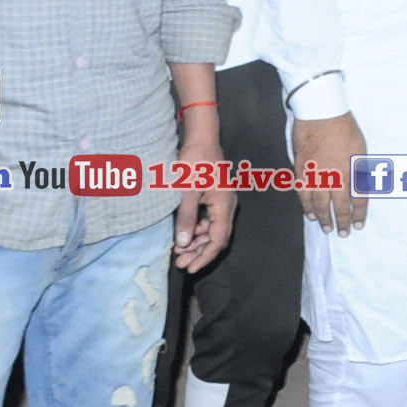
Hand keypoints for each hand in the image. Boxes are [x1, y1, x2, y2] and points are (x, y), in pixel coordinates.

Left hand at [171, 127, 234, 272]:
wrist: (201, 138)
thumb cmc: (194, 161)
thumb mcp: (186, 190)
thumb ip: (186, 217)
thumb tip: (183, 243)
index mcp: (224, 206)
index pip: (218, 239)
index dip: (205, 257)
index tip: (190, 268)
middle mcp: (227, 207)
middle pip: (216, 238)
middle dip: (199, 252)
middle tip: (180, 263)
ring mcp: (222, 202)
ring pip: (212, 230)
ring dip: (196, 242)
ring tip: (178, 252)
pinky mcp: (215, 198)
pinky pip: (208, 220)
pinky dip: (196, 230)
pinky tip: (182, 234)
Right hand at [293, 112, 369, 234]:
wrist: (321, 112)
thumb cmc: (345, 127)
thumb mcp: (361, 148)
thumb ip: (361, 170)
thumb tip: (364, 187)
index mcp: (353, 170)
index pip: (358, 199)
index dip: (359, 214)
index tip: (359, 225)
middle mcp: (335, 175)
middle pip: (339, 205)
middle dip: (342, 221)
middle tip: (343, 233)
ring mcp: (317, 174)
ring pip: (319, 203)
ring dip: (323, 218)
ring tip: (326, 228)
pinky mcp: (302, 169)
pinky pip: (303, 193)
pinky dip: (306, 205)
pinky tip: (310, 214)